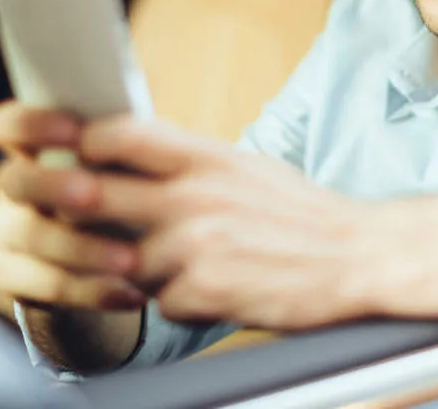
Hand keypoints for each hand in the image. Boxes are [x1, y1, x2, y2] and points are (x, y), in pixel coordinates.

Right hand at [0, 100, 147, 311]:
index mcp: (36, 145)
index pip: (9, 123)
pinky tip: (132, 293)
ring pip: (30, 237)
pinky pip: (44, 286)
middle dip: (52, 186)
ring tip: (132, 260)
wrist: (130, 250)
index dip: (32, 123)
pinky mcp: (13, 275)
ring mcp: (7, 231)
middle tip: (91, 195)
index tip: (73, 131)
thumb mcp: (134, 163)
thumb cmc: (134, 187)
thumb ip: (129, 143)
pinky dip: (91, 290)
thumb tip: (143, 125)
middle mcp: (14, 185)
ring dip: (81, 249)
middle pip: (14, 180)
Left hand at [70, 116, 373, 328]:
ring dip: (141, 272)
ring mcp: (194, 244)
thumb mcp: (246, 167)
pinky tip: (213, 291)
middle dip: (80, 213)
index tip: (78, 160)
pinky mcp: (202, 290)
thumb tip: (136, 155)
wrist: (359, 256)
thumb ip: (190, 162)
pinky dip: (180, 303)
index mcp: (206, 157)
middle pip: (92, 193)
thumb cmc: (303, 214)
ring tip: (184, 268)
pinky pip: (159, 302)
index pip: (119, 133)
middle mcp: (194, 194)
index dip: (84, 145)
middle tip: (90, 225)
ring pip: (121, 261)